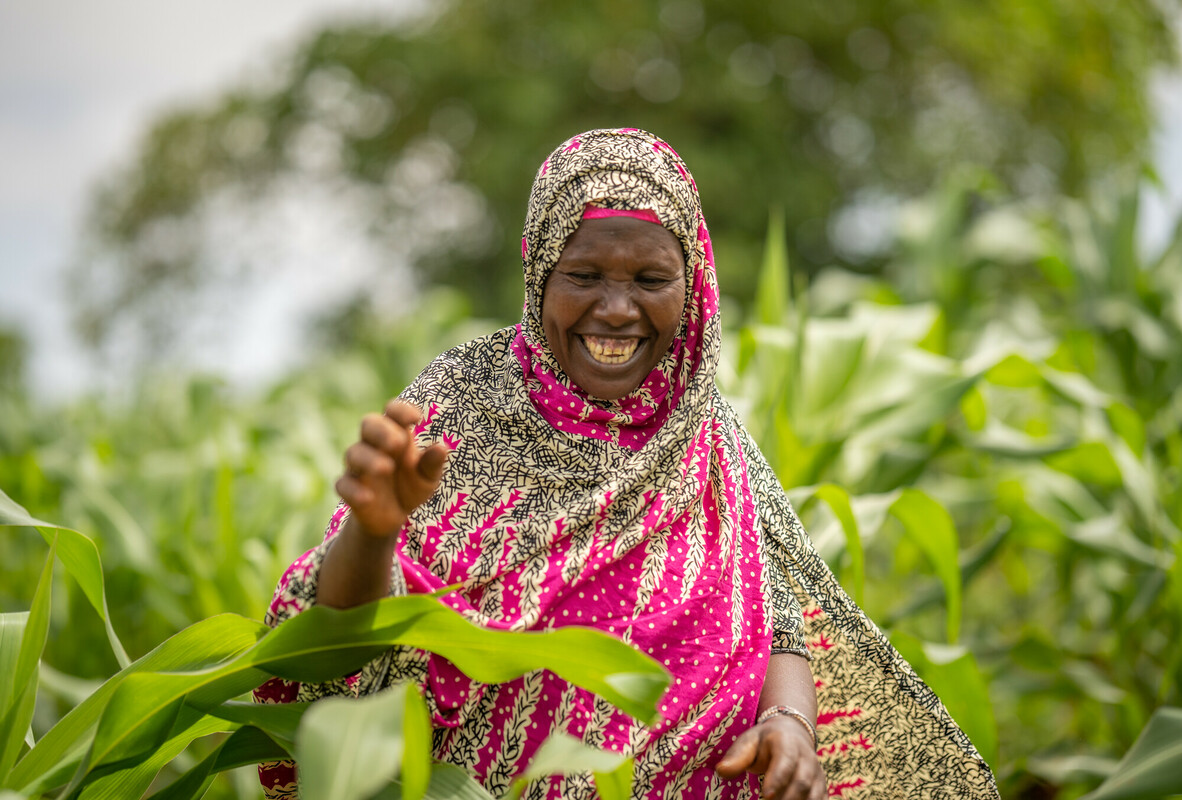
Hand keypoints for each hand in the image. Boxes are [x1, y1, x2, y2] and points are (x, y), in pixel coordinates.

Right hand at [335, 400, 449, 538]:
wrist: (393, 516)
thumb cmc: (410, 486)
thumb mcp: (427, 477)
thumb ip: (432, 463)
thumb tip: (442, 448)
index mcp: (396, 434)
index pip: (393, 411)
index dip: (401, 410)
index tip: (416, 418)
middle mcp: (374, 445)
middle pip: (368, 424)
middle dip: (381, 431)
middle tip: (398, 443)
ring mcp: (358, 465)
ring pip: (354, 453)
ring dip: (369, 459)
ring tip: (387, 468)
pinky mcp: (349, 488)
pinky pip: (344, 484)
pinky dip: (354, 490)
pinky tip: (369, 497)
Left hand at [715, 716, 825, 799]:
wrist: (792, 735)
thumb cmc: (764, 742)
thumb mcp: (748, 742)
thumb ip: (737, 757)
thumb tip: (721, 771)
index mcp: (787, 743)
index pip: (785, 761)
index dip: (778, 779)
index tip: (765, 795)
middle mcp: (807, 758)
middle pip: (802, 782)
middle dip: (786, 799)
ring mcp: (817, 774)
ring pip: (813, 795)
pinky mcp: (821, 788)